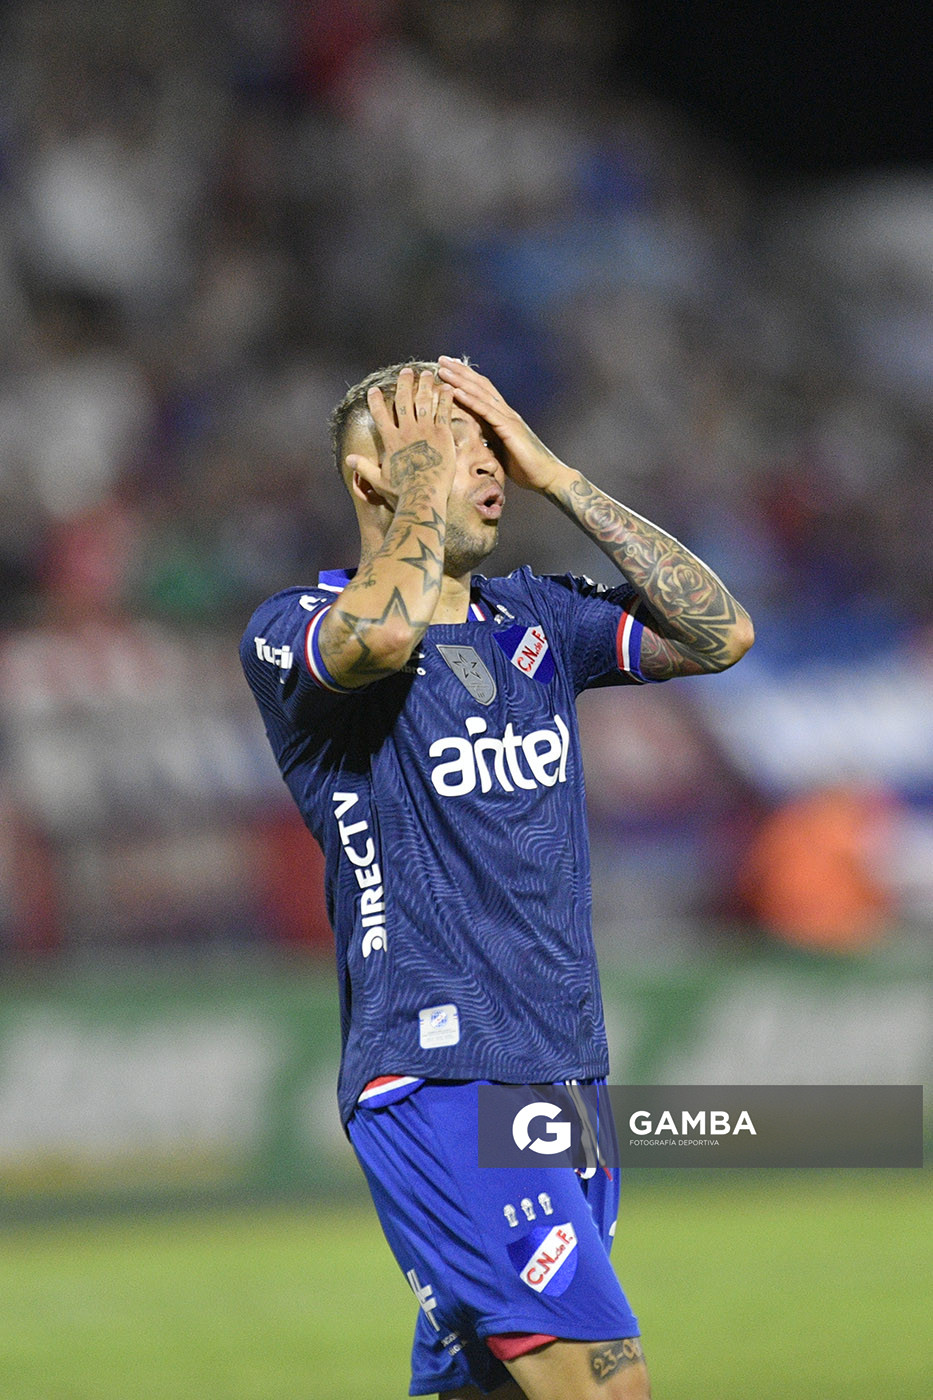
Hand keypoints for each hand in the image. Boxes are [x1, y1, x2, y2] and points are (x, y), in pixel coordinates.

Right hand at [348, 367, 454, 509]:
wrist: (423, 496)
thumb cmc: (401, 492)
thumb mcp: (378, 480)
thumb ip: (364, 467)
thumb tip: (349, 460)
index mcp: (391, 440)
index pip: (380, 414)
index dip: (376, 400)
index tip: (374, 390)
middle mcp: (407, 430)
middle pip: (404, 400)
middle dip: (404, 384)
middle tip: (406, 372)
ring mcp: (425, 431)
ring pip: (424, 401)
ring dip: (425, 385)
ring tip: (427, 374)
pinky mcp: (443, 435)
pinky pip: (444, 411)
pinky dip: (445, 398)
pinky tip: (447, 388)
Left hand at [436, 356, 569, 493]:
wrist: (547, 476)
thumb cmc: (525, 467)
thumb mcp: (500, 450)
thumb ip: (488, 439)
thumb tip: (473, 438)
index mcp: (503, 416)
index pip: (482, 391)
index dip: (465, 378)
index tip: (449, 368)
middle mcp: (506, 412)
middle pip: (480, 385)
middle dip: (460, 371)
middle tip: (441, 359)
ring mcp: (508, 418)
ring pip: (480, 393)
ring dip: (460, 380)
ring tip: (443, 369)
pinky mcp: (509, 428)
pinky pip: (486, 411)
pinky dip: (470, 400)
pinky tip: (456, 391)